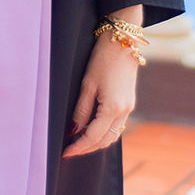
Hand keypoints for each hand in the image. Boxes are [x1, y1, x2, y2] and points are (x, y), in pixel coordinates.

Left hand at [63, 7, 142, 157]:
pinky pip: (117, 126)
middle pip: (105, 140)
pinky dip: (105, 133)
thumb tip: (73, 131)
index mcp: (112, 108)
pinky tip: (92, 130)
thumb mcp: (87, 84)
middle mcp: (124, 111)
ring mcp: (129, 107)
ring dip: (96, 142)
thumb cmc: (102, 59)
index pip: (93, 137)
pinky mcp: (129, 102)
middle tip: (69, 151)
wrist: (123, 41)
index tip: (65, 153)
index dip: (78, 147)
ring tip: (78, 143)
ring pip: (113, 135)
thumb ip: (81, 110)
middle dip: (87, 148)